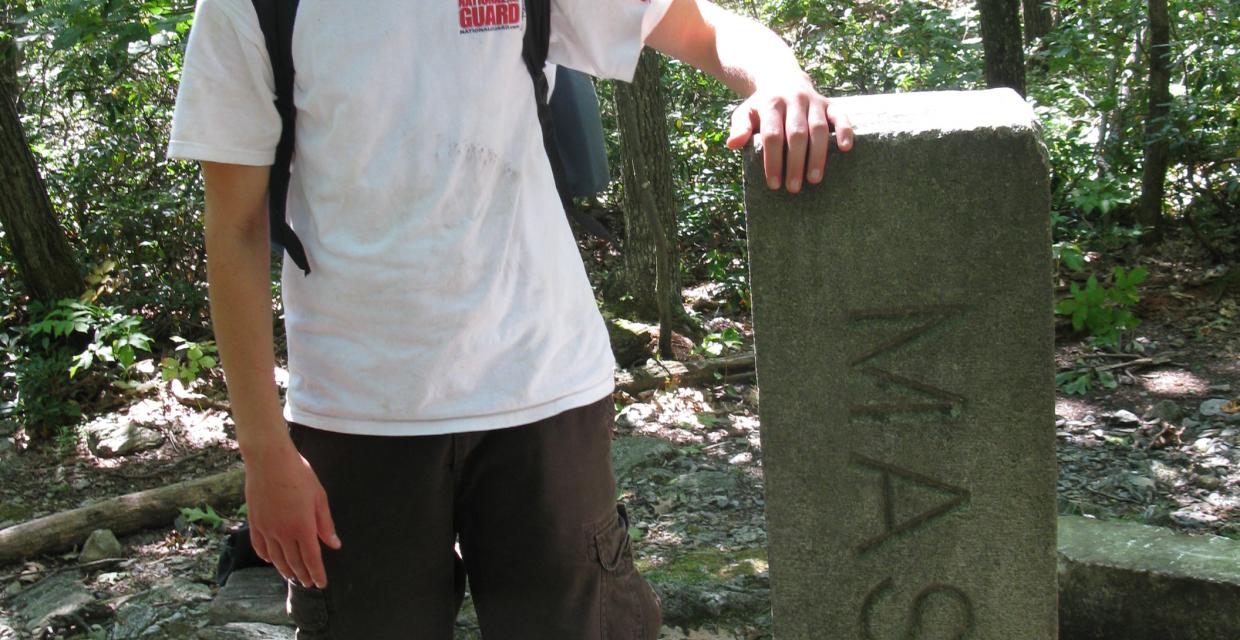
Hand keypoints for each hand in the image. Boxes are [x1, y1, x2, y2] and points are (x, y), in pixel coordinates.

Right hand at [244, 436, 341, 588]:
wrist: (269, 460)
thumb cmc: (299, 474)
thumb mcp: (319, 497)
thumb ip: (326, 524)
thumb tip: (334, 544)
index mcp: (303, 526)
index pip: (312, 558)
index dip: (317, 573)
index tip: (321, 584)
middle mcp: (283, 532)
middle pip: (294, 561)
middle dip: (303, 574)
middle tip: (308, 583)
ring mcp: (266, 528)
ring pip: (276, 557)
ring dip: (285, 569)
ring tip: (292, 576)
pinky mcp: (254, 522)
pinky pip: (259, 546)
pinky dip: (266, 556)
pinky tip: (271, 560)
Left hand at [725, 76, 853, 193]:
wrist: (782, 78)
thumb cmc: (762, 105)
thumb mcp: (745, 112)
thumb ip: (739, 127)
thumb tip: (732, 145)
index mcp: (772, 104)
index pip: (772, 135)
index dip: (773, 160)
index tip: (773, 184)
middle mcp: (794, 100)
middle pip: (796, 134)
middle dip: (795, 163)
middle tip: (793, 188)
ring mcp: (814, 101)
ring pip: (818, 128)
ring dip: (817, 155)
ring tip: (814, 179)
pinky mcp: (830, 103)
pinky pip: (841, 115)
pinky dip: (845, 130)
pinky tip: (846, 148)